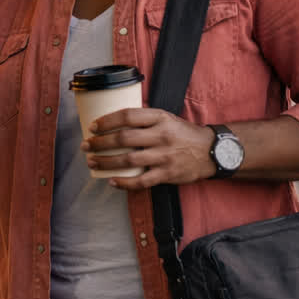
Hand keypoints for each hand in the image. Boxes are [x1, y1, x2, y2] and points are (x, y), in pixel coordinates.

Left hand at [82, 108, 215, 189]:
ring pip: (129, 160)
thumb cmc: (183, 134)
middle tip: (86, 145)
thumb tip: (116, 117)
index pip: (128, 115)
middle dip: (100, 142)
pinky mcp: (167, 174)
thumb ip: (145, 118)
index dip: (107, 121)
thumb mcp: (167, 118)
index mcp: (160, 118)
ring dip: (106, 162)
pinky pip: (141, 180)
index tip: (93, 126)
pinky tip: (112, 181)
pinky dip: (124, 182)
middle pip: (124, 138)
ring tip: (92, 161)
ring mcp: (164, 156)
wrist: (212, 151)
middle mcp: (162, 136)